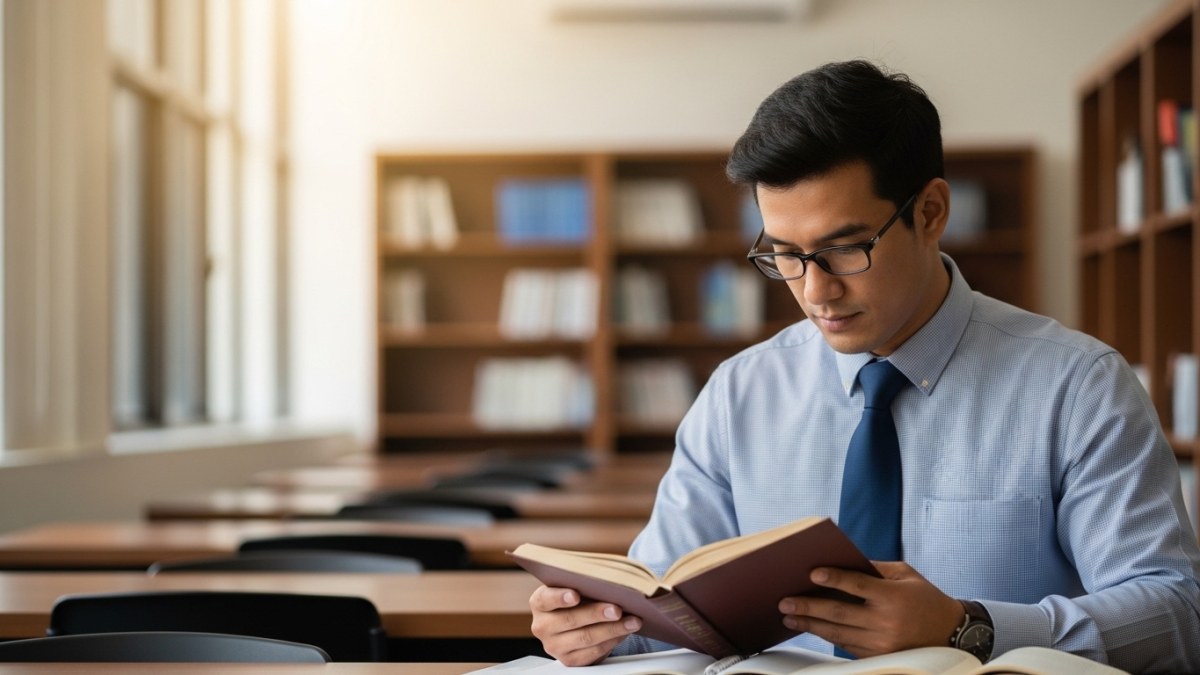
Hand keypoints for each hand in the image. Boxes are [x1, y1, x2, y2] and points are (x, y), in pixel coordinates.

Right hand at [528, 585, 642, 665]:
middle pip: (570, 620)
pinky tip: (624, 632)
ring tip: (632, 621)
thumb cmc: (578, 599)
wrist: (576, 623)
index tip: (575, 595)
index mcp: (539, 603)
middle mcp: (542, 626)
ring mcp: (554, 646)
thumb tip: (610, 582)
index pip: (546, 599)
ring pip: (586, 638)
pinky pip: (593, 652)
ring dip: (612, 629)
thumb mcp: (574, 587)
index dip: (560, 597)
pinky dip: (612, 641)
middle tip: (617, 609)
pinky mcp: (569, 660)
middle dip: (596, 614)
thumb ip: (585, 584)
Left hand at [777, 561, 962, 657]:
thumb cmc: (926, 598)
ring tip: (789, 617)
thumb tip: (841, 561)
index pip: (857, 585)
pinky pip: (847, 646)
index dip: (834, 579)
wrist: (951, 633)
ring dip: (811, 625)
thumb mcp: (906, 575)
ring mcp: (882, 644)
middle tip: (785, 602)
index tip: (812, 574)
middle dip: (808, 607)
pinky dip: (827, 637)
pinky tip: (812, 628)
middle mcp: (886, 622)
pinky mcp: (879, 657)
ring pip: (838, 634)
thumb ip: (874, 569)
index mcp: (894, 597)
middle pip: (839, 613)